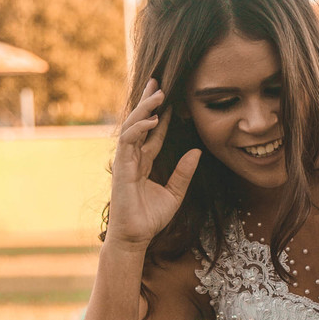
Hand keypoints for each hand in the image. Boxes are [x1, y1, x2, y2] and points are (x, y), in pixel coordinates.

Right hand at [107, 78, 200, 250]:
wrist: (136, 237)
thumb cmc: (150, 219)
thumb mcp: (175, 194)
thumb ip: (184, 173)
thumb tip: (197, 152)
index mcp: (144, 162)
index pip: (152, 133)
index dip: (161, 115)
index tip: (171, 99)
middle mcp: (132, 158)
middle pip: (139, 123)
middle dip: (148, 102)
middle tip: (158, 82)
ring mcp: (125, 161)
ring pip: (132, 126)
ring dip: (144, 109)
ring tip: (158, 93)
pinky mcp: (120, 168)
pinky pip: (128, 142)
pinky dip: (139, 129)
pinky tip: (152, 120)